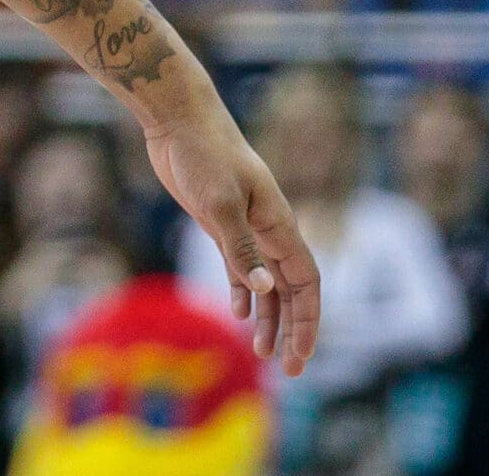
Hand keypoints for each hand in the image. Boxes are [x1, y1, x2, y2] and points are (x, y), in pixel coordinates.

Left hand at [143, 106, 320, 375]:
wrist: (178, 118)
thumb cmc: (202, 154)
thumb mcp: (218, 204)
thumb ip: (240, 248)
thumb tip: (264, 290)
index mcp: (279, 224)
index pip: (307, 283)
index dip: (309, 322)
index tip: (301, 357)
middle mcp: (269, 228)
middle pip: (291, 289)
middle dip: (293, 329)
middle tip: (288, 370)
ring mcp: (246, 224)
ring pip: (267, 280)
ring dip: (267, 316)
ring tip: (260, 352)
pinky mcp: (220, 220)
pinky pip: (241, 263)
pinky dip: (243, 290)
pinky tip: (236, 312)